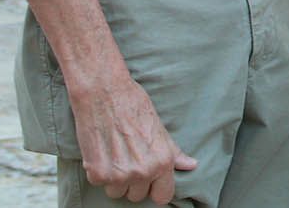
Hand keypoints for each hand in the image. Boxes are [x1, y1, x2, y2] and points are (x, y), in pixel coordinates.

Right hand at [71, 74, 195, 202]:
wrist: (104, 93)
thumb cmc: (134, 106)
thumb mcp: (159, 128)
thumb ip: (173, 152)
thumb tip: (191, 165)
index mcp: (162, 162)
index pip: (162, 196)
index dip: (155, 188)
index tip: (150, 181)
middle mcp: (143, 172)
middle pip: (137, 195)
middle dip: (133, 181)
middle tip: (129, 158)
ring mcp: (119, 175)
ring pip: (117, 192)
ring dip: (115, 179)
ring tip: (116, 154)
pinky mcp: (98, 174)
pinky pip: (100, 184)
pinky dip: (99, 171)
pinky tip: (103, 151)